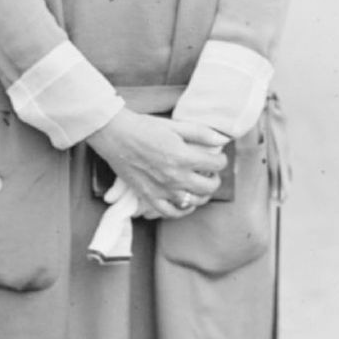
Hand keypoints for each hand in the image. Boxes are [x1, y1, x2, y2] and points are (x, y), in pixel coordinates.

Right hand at [87, 110, 226, 219]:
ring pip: (194, 202)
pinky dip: (183, 210)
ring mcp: (162, 190)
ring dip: (202, 195)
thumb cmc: (144, 127)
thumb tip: (223, 139)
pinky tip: (186, 202)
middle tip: (210, 172)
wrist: (115, 135)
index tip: (218, 157)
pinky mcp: (149, 197)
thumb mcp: (175, 125)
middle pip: (209, 187)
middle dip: (215, 179)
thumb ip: (201, 133)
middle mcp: (175, 177)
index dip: (221, 159)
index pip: (216, 165)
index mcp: (183, 157)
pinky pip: (171, 213)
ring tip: (200, 185)